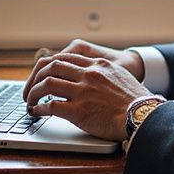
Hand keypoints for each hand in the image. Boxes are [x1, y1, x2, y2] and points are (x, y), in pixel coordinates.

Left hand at [23, 49, 148, 141]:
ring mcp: (83, 91)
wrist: (143, 116)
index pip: (65, 57)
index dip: (49, 65)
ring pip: (47, 83)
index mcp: (98, 65)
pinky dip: (39, 108)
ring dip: (33, 92)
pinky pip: (51, 106)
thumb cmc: (135, 101)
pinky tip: (37, 111)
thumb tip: (89, 79)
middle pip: (51, 66)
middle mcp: (89, 74)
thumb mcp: (121, 76)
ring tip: (30, 100)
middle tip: (31, 87)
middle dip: (36, 77)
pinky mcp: (79, 110)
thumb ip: (103, 74)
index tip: (43, 73)